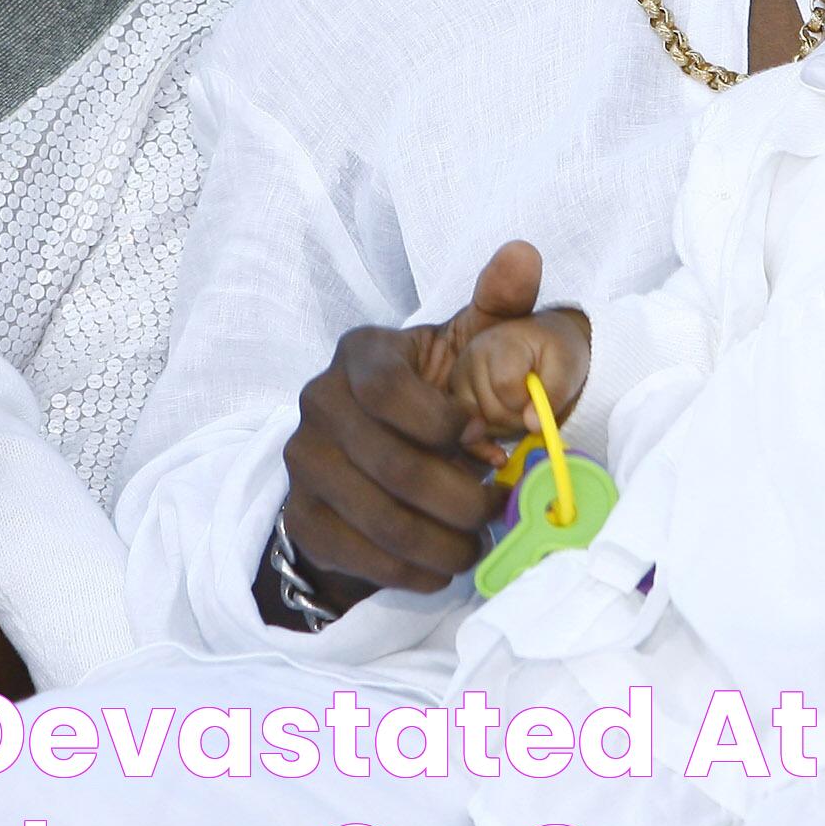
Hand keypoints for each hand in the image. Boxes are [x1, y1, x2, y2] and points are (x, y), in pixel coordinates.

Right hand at [276, 241, 543, 596]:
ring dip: (441, 543)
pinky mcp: (301, 517)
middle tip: (494, 511)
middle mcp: (318, 401)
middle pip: (391, 466)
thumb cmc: (447, 394)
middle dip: (458, 499)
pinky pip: (355, 556)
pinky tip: (439, 568)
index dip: (442, 426)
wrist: (393, 457)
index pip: (388, 391)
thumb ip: (503, 303)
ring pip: (377, 519)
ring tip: (475, 545)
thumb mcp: (477, 345)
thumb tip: (523, 253)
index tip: (483, 441)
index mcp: (361, 353)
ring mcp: (303, 462)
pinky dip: (409, 572)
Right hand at [449, 307, 591, 438]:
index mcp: (499, 343)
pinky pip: (464, 434)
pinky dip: (482, 447)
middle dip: (518, 420)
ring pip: (477, 425)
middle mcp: (471, 359)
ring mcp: (459, 379)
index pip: (505, 386)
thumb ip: (553, 393)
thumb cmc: (555, 352)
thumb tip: (533, 425)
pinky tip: (499, 456)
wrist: (540, 343)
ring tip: (521, 411)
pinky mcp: (455, 397)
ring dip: (504, 429)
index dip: (527, 403)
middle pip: (491, 410)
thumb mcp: (566, 366)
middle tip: (534, 409)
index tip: (542, 398)